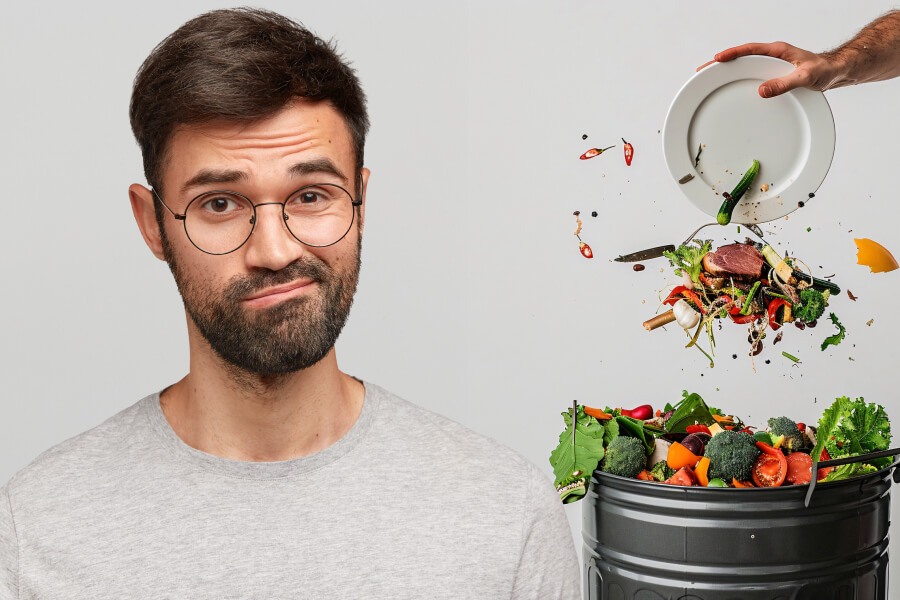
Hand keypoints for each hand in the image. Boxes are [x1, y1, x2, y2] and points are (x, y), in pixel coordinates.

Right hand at [697, 42, 841, 97]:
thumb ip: (784, 84)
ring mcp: (771, 65)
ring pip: (745, 67)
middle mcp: (772, 56)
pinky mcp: (773, 75)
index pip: (750, 49)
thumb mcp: (805, 77)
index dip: (732, 54)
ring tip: (710, 81)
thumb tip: (762, 91)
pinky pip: (751, 75)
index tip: (717, 59)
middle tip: (702, 71)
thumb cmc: (824, 71)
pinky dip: (738, 80)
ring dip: (727, 73)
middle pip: (741, 57)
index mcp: (778, 51)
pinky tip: (731, 89)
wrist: (835, 73)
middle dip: (720, 64)